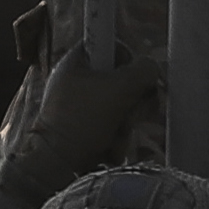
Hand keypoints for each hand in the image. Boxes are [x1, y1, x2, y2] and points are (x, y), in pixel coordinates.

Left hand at [0, 45, 148, 193]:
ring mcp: (79, 106)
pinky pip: (111, 127)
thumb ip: (143, 71)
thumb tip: (152, 68)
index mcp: (77, 61)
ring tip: (114, 137)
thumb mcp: (119, 88)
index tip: (133, 77)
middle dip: (131, 102)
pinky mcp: (83, 129)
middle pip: (121, 81)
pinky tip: (108, 149)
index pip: (111, 44)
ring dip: (124, 125)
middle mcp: (76, 80)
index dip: (128, 59)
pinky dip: (114, 139)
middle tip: (128, 112)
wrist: (56, 163)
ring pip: (120, 108)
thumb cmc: (82, 119)